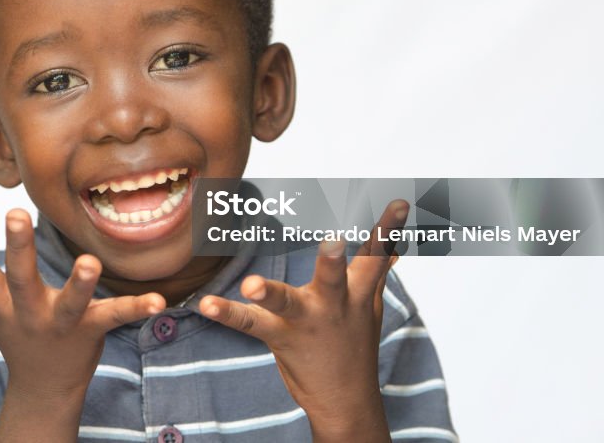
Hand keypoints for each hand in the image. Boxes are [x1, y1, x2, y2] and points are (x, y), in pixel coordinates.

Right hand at [0, 208, 163, 438]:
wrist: (43, 389)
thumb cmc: (16, 335)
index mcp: (1, 302)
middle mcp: (27, 312)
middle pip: (19, 279)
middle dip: (18, 248)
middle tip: (16, 214)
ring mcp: (60, 323)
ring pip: (70, 303)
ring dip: (80, 283)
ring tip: (89, 262)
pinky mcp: (91, 331)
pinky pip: (114, 317)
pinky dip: (137, 309)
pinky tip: (157, 300)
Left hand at [200, 200, 408, 442]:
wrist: (346, 400)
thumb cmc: (354, 344)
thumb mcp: (370, 306)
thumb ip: (376, 271)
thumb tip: (396, 246)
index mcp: (356, 292)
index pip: (375, 256)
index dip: (387, 229)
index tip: (399, 203)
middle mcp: (333, 305)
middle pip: (334, 278)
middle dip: (333, 260)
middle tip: (333, 239)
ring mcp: (305, 322)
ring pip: (287, 304)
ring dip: (269, 293)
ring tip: (251, 284)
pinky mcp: (280, 337)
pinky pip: (249, 324)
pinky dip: (226, 313)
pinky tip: (205, 304)